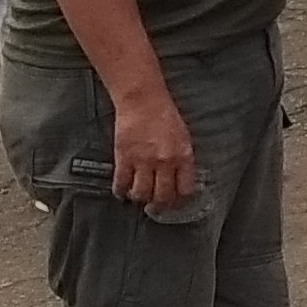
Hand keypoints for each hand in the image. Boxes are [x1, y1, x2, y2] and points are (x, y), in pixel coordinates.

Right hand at [109, 85, 196, 216]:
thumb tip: (181, 180)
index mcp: (183, 156)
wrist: (143, 100)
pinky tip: (122, 191)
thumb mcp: (183, 138)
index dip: (181, 201)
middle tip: (156, 206)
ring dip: (140, 199)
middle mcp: (165, 162)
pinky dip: (121, 191)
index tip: (176, 203)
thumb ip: (183, 160)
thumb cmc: (164, 115)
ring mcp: (143, 161)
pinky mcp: (124, 158)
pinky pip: (121, 184)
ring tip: (139, 197)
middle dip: (160, 206)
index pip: (185, 190)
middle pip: (163, 196)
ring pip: (142, 194)